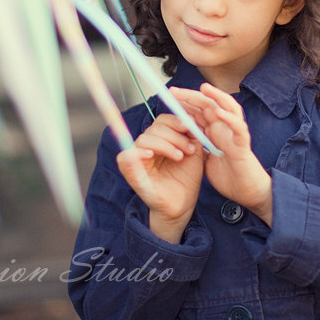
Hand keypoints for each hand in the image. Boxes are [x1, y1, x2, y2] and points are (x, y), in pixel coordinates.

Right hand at [117, 113, 204, 242]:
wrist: (182, 204)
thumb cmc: (186, 178)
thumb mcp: (193, 152)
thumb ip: (191, 134)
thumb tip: (192, 115)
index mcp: (161, 139)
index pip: (163, 120)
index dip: (176, 120)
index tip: (191, 126)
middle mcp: (147, 145)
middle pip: (155, 127)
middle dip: (175, 136)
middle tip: (189, 149)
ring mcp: (138, 158)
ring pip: (145, 139)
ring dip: (165, 145)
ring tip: (179, 157)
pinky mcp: (130, 171)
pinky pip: (126, 157)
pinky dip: (138, 153)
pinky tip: (150, 155)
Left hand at [169, 84, 272, 225]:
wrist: (247, 193)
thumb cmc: (229, 176)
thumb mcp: (205, 159)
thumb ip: (197, 147)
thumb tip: (181, 139)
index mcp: (214, 131)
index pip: (199, 110)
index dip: (185, 102)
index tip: (169, 96)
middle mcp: (224, 129)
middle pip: (210, 104)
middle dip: (192, 96)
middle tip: (174, 91)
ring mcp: (235, 135)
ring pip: (229, 108)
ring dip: (217, 97)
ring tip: (204, 89)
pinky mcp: (243, 145)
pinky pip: (239, 129)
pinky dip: (230, 119)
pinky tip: (219, 112)